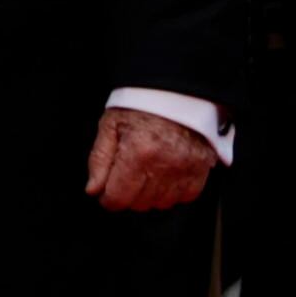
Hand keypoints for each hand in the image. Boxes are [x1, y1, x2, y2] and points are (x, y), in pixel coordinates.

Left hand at [87, 105, 214, 214]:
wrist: (176, 93)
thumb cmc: (140, 106)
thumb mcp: (110, 126)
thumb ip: (99, 160)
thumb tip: (93, 190)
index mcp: (138, 153)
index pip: (118, 198)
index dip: (108, 198)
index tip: (106, 191)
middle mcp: (164, 165)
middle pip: (139, 204)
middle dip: (127, 194)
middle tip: (126, 175)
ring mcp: (186, 169)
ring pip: (161, 203)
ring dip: (150, 194)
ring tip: (146, 172)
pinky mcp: (202, 169)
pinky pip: (186, 197)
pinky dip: (173, 192)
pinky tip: (165, 175)